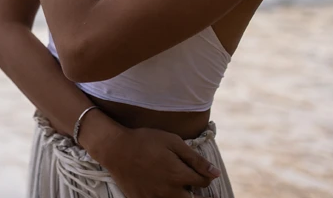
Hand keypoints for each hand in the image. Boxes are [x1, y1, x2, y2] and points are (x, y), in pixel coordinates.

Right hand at [99, 126, 219, 197]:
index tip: (199, 169)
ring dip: (180, 195)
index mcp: (179, 176)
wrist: (117, 149)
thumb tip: (215, 173)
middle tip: (188, 180)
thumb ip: (196, 159)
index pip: (203, 183)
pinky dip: (164, 196)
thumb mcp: (173, 142)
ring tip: (174, 182)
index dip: (205, 175)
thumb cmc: (146, 141)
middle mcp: (169, 193)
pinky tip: (159, 185)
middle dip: (194, 190)